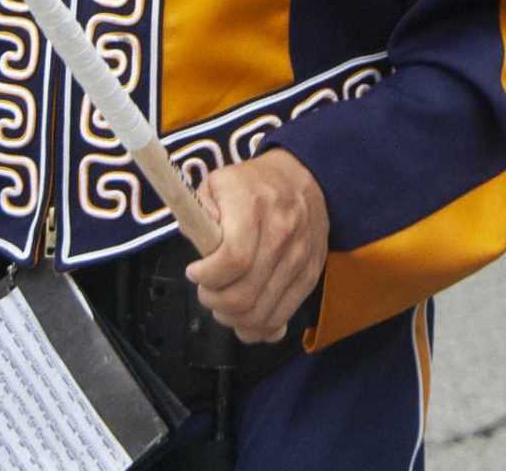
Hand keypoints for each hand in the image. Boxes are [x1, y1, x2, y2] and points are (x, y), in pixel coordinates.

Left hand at [184, 149, 328, 344]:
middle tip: (206, 292)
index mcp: (254, 207)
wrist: (301, 179)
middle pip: (245, 295)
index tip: (194, 272)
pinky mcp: (311, 275)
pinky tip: (244, 317)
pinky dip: (259, 327)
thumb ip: (199, 210)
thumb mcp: (216, 183)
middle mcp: (283, 233)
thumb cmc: (250, 185)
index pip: (233, 259)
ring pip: (262, 313)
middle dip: (215, 302)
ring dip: (233, 318)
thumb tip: (198, 237)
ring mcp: (300, 258)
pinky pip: (283, 316)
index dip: (208, 276)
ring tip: (222, 304)